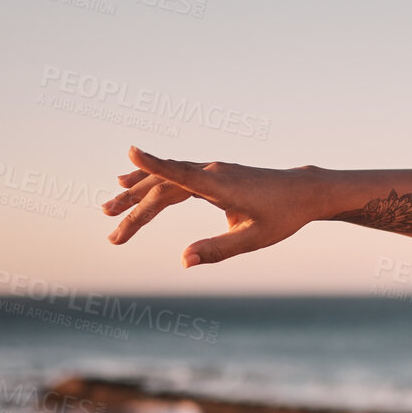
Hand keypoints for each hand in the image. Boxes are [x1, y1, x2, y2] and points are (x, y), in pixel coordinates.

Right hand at [102, 148, 319, 266]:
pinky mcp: (212, 174)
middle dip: (134, 207)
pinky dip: (151, 180)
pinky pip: (175, 176)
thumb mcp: (253, 239)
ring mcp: (210, 171)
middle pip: (163, 185)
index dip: (154, 164)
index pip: (180, 174)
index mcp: (220, 185)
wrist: (303, 192)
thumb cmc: (282, 216)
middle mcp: (211, 172)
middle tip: (111, 231)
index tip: (131, 151)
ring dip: (136, 193)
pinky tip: (130, 182)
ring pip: (165, 180)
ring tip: (108, 209)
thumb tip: (184, 261)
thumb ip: (218, 249)